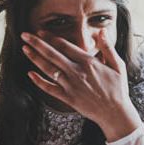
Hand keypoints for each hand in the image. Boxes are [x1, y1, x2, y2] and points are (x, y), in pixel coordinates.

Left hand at [21, 29, 140, 140]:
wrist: (115, 113)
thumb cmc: (118, 89)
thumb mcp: (118, 65)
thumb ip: (108, 47)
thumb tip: (102, 31)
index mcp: (89, 62)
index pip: (65, 46)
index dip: (52, 38)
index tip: (41, 31)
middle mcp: (77, 72)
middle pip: (53, 54)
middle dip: (37, 43)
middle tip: (25, 35)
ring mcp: (71, 85)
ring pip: (48, 69)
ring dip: (35, 58)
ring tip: (25, 49)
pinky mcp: (68, 98)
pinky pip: (50, 88)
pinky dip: (38, 81)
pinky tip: (30, 74)